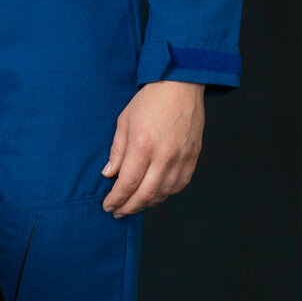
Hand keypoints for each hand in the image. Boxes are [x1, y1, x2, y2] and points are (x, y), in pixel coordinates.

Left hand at [103, 80, 204, 215]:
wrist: (180, 88)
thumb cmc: (148, 102)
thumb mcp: (123, 122)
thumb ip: (117, 151)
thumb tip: (109, 175)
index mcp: (142, 146)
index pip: (127, 183)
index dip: (117, 198)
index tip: (108, 206)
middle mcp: (164, 156)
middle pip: (146, 194)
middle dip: (129, 207)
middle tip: (118, 212)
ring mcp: (181, 159)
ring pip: (164, 193)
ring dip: (147, 203)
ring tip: (134, 206)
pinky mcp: (193, 158)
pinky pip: (179, 185)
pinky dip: (165, 194)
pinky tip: (154, 195)